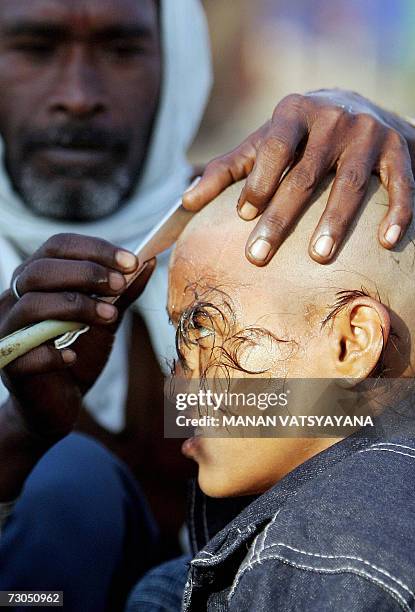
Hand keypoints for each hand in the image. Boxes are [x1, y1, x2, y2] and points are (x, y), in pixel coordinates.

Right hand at [0, 234, 154, 439]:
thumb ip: (123, 293)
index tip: (131, 260)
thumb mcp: (106, 319)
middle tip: (120, 284)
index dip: (95, 249)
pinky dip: (52, 353)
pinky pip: (24, 353)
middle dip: (85, 272)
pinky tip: (73, 356)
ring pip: (31, 305)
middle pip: (40, 270)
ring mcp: (8, 332)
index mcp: (38, 279)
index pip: (57, 246)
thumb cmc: (79, 352)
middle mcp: (15, 300)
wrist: (59, 401)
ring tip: (110, 316)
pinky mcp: (9, 365)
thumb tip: (149, 261)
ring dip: (75, 307)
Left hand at [183, 89, 414, 264]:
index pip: (275, 146)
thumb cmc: (299, 135)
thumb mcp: (263, 143)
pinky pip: (401, 184)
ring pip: (350, 183)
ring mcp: (368, 133)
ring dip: (335, 221)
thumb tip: (184, 203)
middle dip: (281, 218)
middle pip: (306, 174)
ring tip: (318, 257)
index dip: (259, 181)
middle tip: (259, 256)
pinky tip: (386, 242)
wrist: (360, 109)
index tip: (243, 216)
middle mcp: (333, 118)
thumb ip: (227, 169)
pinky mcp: (399, 150)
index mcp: (294, 111)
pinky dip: (397, 212)